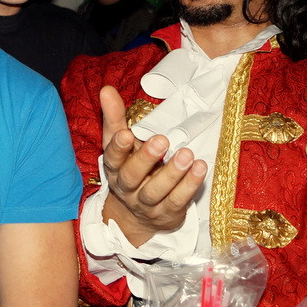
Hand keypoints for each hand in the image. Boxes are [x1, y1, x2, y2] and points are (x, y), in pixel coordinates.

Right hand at [98, 86, 206, 246]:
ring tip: (187, 154)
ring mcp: (146, 204)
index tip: (126, 133)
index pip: (112, 157)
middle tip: (162, 140)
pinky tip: (200, 169)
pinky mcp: (166, 214)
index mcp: (115, 168)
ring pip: (156, 191)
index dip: (118, 147)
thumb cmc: (130, 167)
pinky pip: (177, 201)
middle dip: (146, 158)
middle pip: (132, 176)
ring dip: (172, 173)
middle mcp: (127, 188)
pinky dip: (189, 186)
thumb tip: (106, 89)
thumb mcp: (121, 143)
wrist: (136, 217)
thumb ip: (115, 117)